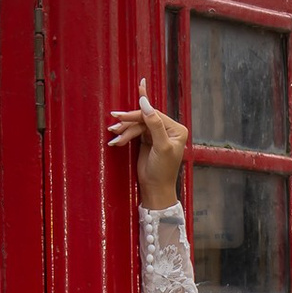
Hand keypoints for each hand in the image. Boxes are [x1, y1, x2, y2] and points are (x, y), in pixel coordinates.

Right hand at [108, 81, 190, 209]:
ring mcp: (156, 134)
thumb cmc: (163, 171)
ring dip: (124, 131)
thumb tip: (146, 104)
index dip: (137, 115)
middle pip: (144, 119)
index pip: (154, 115)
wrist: (155, 188)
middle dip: (128, 123)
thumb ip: (154, 124)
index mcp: (176, 129)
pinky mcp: (147, 140)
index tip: (122, 116)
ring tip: (115, 137)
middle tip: (115, 124)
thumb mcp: (161, 146)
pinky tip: (117, 140)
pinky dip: (125, 135)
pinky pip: (134, 131)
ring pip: (137, 125)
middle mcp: (168, 130)